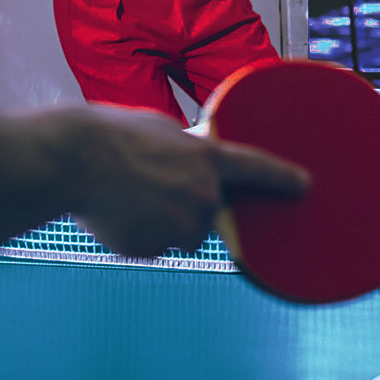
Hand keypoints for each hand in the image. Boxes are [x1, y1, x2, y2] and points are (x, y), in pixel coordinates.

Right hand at [70, 105, 308, 257]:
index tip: (306, 184)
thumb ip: (185, 151)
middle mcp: (204, 194)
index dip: (283, 177)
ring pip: (177, 233)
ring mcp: (182, 225)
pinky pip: (152, 246)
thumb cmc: (110, 137)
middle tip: (148, 187)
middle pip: (207, 213)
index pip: (257, 168)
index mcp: (207, 158)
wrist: (73, 162)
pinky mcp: (156, 248)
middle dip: (184, 206)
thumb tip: (192, 166)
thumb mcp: (160, 131)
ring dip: (159, 223)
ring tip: (125, 197)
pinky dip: (136, 236)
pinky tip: (115, 213)